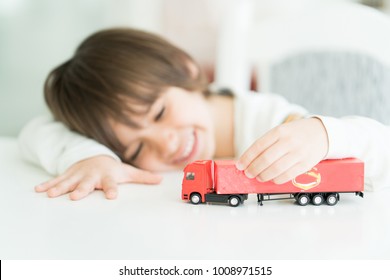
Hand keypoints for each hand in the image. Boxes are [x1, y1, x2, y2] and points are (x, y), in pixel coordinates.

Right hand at [34, 156, 161, 199]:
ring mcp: (78, 175)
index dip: (111, 190)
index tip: (112, 197)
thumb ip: (143, 177)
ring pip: (68, 182)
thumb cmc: (112, 168)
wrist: (95, 156)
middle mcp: (91, 176)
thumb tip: (160, 180)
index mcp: (107, 176)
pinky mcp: (68, 175)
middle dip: (80, 189)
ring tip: (49, 194)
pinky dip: (47, 184)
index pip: (111, 184)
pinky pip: (56, 180)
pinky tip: (37, 190)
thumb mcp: (128, 172)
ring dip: (59, 188)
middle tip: (74, 196)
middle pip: (86, 184)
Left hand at [236, 117, 328, 183]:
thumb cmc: (296, 134)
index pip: (258, 146)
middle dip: (253, 169)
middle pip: (266, 159)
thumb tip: (249, 161)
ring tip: (258, 177)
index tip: (240, 165)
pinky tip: (272, 179)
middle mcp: (289, 141)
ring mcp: (298, 153)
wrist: (322, 133)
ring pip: (276, 169)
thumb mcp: (280, 132)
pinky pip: (288, 175)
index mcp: (279, 131)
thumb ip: (266, 144)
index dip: (247, 158)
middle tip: (248, 173)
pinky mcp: (306, 164)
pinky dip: (276, 179)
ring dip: (263, 176)